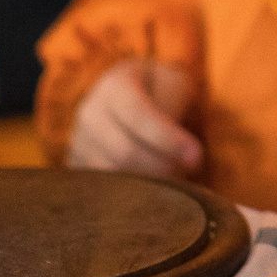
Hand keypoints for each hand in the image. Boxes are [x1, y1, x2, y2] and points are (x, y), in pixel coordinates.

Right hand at [68, 61, 202, 176]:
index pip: (138, 115)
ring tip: (174, 176)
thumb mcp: (174, 84)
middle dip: (162, 166)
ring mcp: (79, 141)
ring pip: (113, 175)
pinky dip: (133, 192)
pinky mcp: (79, 166)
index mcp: (114, 85)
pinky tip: (154, 185)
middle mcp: (90, 113)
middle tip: (189, 172)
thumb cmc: (162, 90)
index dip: (168, 139)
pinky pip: (104, 189)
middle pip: (123, 151)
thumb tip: (172, 150)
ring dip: (150, 182)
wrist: (136, 95)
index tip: (197, 158)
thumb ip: (173, 108)